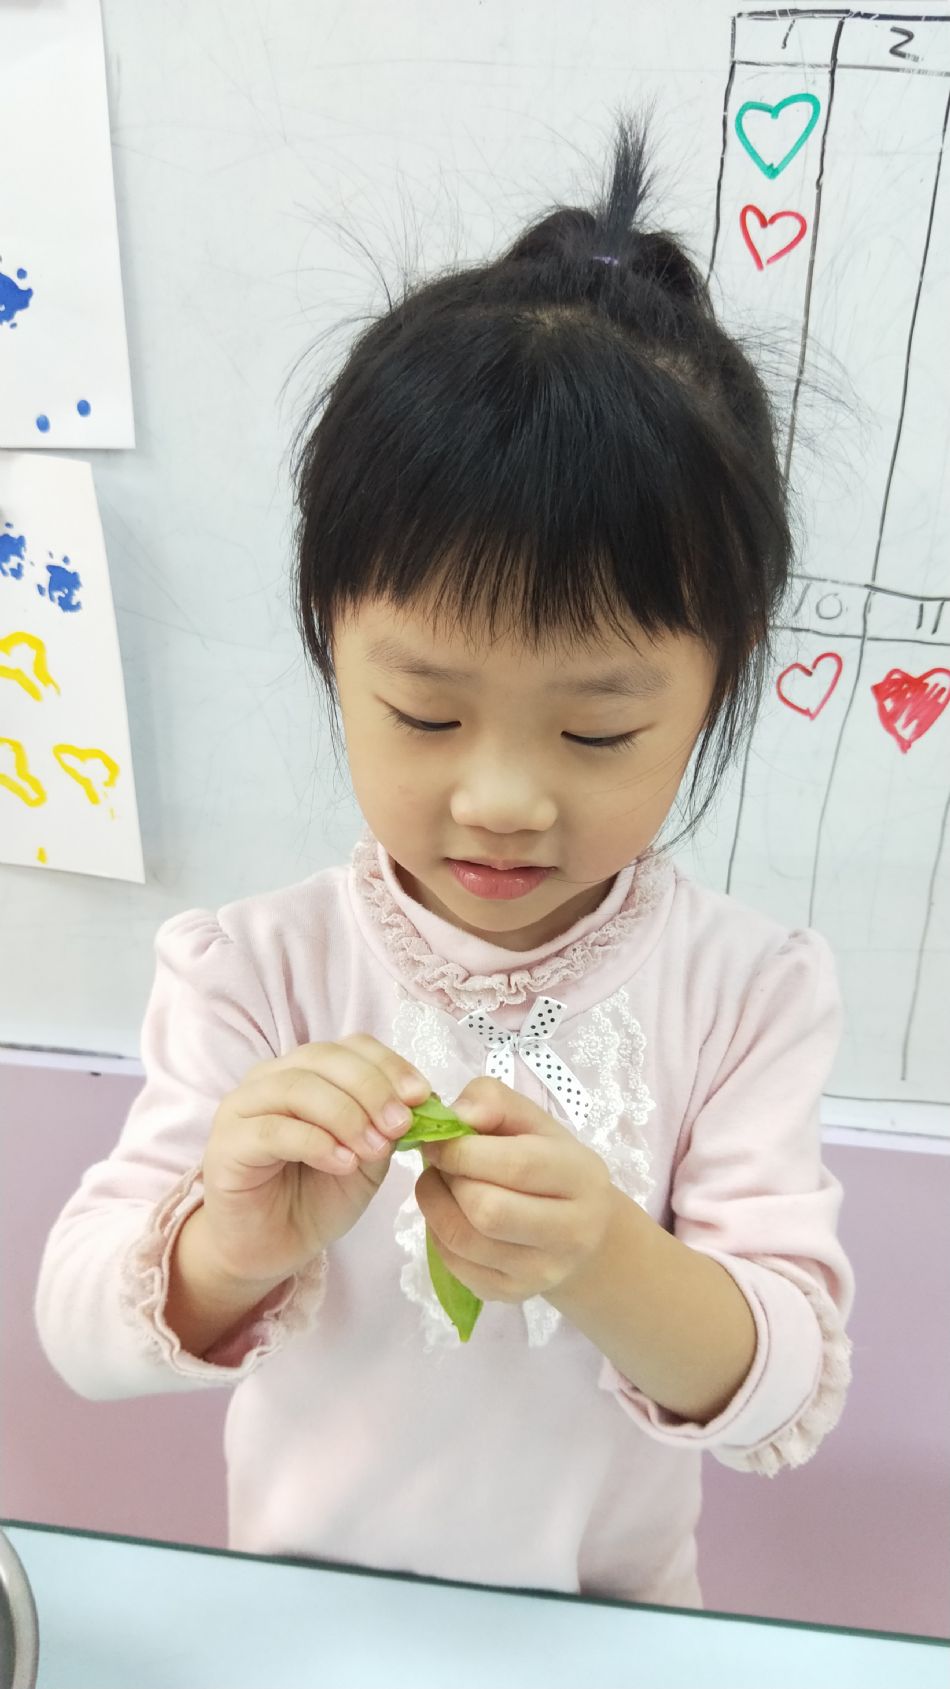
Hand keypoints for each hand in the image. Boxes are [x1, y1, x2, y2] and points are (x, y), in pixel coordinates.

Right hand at [199, 1036, 430, 1285]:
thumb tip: (417, 1103)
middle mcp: (270, 1079)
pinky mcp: (226, 1145)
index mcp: (307, 1072)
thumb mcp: (366, 1159)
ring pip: (297, 1087)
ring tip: (373, 1149)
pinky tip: (343, 1163)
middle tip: (400, 1124)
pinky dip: (315, 1142)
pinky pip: (272, 1130)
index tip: (422, 1096)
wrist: (270, 1248)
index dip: (388, 1064)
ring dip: (346, 1115)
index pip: (350, 1046)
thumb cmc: (316, 1198)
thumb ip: (384, 1127)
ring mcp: (242, 1108)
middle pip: (324, 1058)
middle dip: (371, 1088)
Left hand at [416, 1076, 615, 1305]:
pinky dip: (438, 1234)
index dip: (463, 1151)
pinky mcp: (512, 1294)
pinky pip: (455, 1266)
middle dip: (450, 1180)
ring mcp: (542, 1271)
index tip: (439, 1139)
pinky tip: (450, 1213)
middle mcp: (571, 1232)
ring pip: (464, 1241)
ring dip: (435, 1206)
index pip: (516, 1166)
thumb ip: (494, 1101)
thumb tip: (456, 1114)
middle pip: (487, 1210)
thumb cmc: (551, 1164)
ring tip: (440, 1183)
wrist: (580, 1232)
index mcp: (581, 1178)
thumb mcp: (533, 1121)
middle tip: (441, 1162)